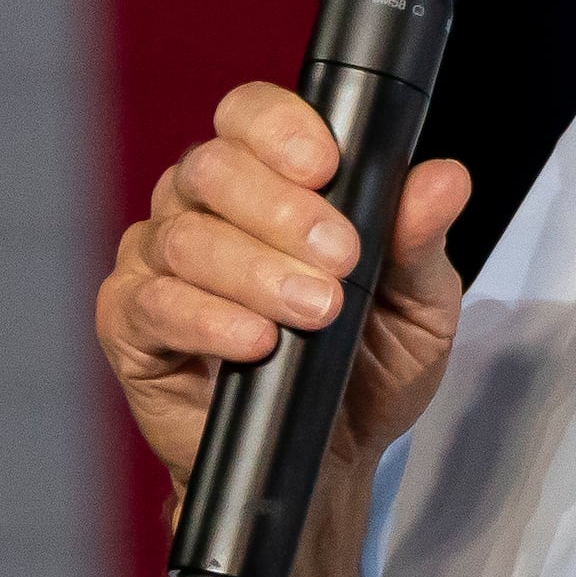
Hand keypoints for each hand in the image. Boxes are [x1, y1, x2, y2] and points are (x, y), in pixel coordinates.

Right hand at [98, 82, 474, 497]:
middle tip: (339, 260)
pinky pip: (154, 303)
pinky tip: (253, 342)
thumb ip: (421, 240)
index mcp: (265, 181)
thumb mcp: (416, 305)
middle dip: (281, 210)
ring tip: (311, 311)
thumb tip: (445, 180)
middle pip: (213, 168)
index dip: (280, 129)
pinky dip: (207, 320)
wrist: (328, 460)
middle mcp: (201, 208)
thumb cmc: (363, 370)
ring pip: (186, 237)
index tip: (326, 167)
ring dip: (256, 272)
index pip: (249, 115)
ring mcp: (158, 263)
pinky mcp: (131, 324)